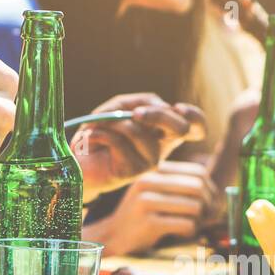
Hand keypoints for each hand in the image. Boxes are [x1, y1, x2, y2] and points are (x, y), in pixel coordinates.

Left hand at [71, 94, 206, 200]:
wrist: (78, 160)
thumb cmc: (101, 132)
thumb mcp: (119, 108)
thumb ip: (139, 102)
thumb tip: (159, 106)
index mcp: (163, 131)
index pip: (196, 127)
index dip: (195, 116)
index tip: (178, 108)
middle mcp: (161, 147)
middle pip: (181, 129)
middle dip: (157, 115)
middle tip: (135, 113)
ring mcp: (150, 162)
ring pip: (139, 131)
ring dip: (113, 122)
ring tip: (98, 127)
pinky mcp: (133, 172)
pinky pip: (118, 142)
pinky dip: (100, 134)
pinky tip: (92, 139)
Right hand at [85, 162, 217, 254]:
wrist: (113, 236)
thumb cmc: (142, 215)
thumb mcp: (156, 192)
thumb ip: (182, 187)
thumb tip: (219, 196)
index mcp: (154, 170)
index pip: (197, 172)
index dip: (211, 189)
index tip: (210, 205)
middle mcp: (149, 181)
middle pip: (198, 187)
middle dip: (210, 205)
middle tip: (208, 218)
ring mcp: (147, 201)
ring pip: (195, 206)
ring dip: (200, 220)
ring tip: (192, 226)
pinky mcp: (149, 222)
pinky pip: (186, 225)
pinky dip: (190, 232)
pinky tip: (181, 234)